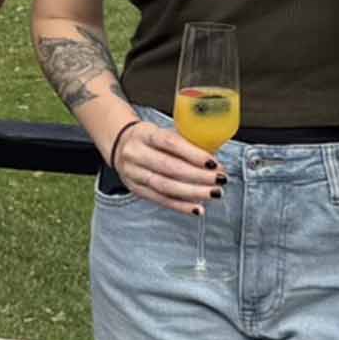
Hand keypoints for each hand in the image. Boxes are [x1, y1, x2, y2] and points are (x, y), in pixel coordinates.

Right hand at [108, 121, 224, 216]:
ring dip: (194, 192)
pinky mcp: (136, 189)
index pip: (170, 143)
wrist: (118, 144)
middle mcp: (135, 154)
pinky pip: (161, 200)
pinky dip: (181, 206)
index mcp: (144, 134)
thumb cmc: (148, 138)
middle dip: (199, 176)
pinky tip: (197, 208)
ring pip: (166, 186)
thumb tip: (214, 155)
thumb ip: (183, 142)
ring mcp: (133, 174)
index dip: (193, 154)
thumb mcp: (161, 132)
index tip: (214, 162)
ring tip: (214, 193)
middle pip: (169, 167)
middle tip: (219, 179)